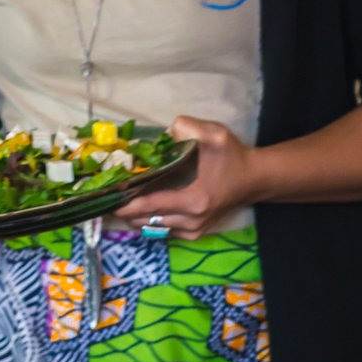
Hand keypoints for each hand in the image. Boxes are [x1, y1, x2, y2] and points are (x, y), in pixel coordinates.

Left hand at [115, 116, 258, 239]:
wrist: (254, 179)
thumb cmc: (233, 157)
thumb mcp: (215, 134)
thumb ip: (188, 127)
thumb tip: (163, 133)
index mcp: (193, 200)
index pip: (149, 205)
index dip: (125, 202)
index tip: (106, 195)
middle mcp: (191, 221)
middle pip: (145, 220)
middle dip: (124, 210)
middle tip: (107, 195)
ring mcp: (193, 230)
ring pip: (151, 228)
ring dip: (134, 217)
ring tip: (119, 200)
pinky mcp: (195, 234)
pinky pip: (163, 231)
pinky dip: (149, 221)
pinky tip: (140, 207)